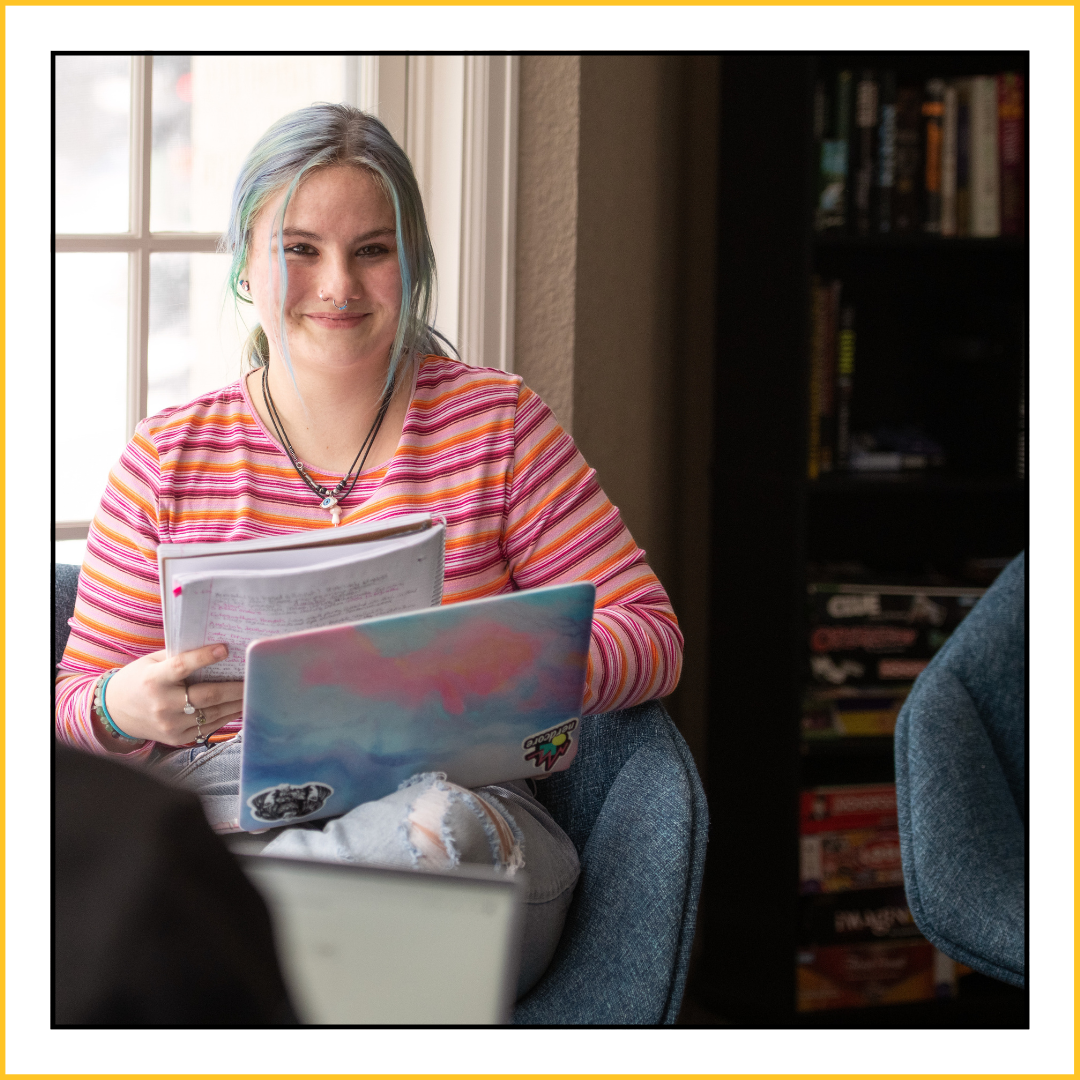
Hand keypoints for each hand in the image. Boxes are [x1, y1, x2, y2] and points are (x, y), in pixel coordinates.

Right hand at [101, 644, 244, 748]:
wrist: (116, 712)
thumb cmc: (140, 679)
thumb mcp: (153, 662)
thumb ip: (179, 655)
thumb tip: (216, 647)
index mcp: (153, 680)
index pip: (182, 667)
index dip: (204, 657)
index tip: (226, 649)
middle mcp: (162, 704)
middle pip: (206, 696)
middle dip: (235, 687)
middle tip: (255, 677)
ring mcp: (170, 725)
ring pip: (212, 713)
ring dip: (237, 703)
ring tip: (255, 691)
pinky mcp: (176, 738)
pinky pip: (208, 727)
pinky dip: (227, 716)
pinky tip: (240, 706)